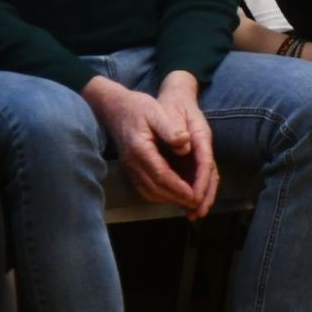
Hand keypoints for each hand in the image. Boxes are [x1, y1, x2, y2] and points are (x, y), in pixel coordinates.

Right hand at [82, 74, 210, 218]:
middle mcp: (132, 163)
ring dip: (168, 199)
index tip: (195, 195)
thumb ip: (170, 129)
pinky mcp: (129, 168)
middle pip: (155, 188)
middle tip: (197, 204)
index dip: (179, 188)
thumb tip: (185, 143)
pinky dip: (159, 194)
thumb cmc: (138, 107)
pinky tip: (173, 194)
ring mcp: (129, 167)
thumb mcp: (157, 112)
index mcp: (140, 150)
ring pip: (148, 191)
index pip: (161, 175)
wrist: (114, 107)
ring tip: (188, 202)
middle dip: (176, 198)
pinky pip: (144, 187)